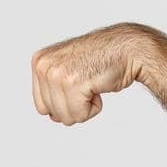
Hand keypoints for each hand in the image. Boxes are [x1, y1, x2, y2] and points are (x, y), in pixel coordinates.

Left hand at [30, 22, 159, 125]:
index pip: (41, 106)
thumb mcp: (68, 71)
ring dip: (84, 106)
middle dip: (74, 105)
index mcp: (39, 61)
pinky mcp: (72, 83)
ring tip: (92, 83)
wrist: (127, 48)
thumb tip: (52, 117)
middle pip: (51, 113)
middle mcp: (43, 66)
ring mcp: (56, 74)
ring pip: (65, 117)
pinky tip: (97, 86)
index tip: (77, 83)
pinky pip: (79, 115)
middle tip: (87, 82)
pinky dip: (94, 108)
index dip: (64, 103)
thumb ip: (54, 93)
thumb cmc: (102, 59)